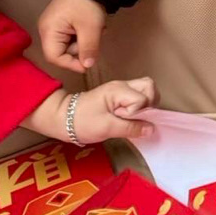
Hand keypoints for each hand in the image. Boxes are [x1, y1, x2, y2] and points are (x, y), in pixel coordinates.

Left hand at [22, 78, 157, 142]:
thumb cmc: (83, 122)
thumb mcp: (107, 128)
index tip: (122, 120)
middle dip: (150, 102)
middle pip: (149, 85)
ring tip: (136, 117)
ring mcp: (121, 89)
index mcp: (118, 90)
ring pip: (146, 88)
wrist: (63, 118)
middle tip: (137, 117)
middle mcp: (122, 85)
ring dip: (147, 103)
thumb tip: (151, 129)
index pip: (142, 98)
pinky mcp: (119, 95)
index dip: (137, 112)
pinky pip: (138, 95)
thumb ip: (131, 128)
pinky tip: (131, 116)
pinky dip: (140, 105)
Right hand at [39, 0, 106, 72]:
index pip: (54, 57)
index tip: (88, 64)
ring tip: (97, 29)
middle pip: (61, 51)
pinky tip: (93, 25)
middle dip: (80, 49)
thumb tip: (87, 67)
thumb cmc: (87, 4)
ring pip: (69, 44)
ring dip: (84, 41)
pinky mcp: (62, 20)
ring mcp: (54, 24)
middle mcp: (46, 29)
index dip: (70, 64)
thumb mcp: (90, 29)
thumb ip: (88, 50)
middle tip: (94, 39)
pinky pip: (71, 35)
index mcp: (48, 31)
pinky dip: (84, 34)